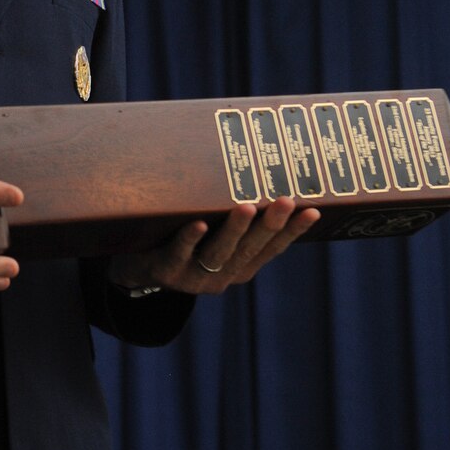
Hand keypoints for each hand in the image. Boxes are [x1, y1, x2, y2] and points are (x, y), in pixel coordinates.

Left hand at [108, 197, 319, 295]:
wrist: (136, 269)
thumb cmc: (182, 241)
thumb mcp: (212, 233)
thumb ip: (234, 216)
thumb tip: (262, 171)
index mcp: (240, 267)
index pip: (272, 248)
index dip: (292, 231)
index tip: (313, 210)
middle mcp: (222, 276)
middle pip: (250, 249)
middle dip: (270, 224)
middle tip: (287, 200)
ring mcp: (194, 277)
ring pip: (219, 252)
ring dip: (235, 230)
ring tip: (248, 207)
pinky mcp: (165, 272)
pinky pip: (178, 253)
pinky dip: (190, 239)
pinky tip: (198, 223)